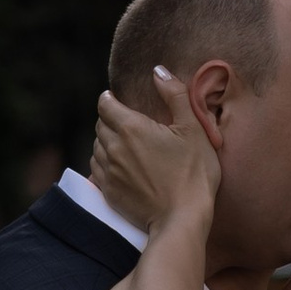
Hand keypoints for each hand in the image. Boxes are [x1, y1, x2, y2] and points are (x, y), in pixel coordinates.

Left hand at [89, 76, 219, 238]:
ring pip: (97, 146)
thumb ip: (175, 94)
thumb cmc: (193, 173)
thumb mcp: (193, 129)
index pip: (105, 104)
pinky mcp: (108, 191)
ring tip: (126, 144)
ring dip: (107, 141)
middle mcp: (113, 147)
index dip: (110, 99)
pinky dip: (105, 163)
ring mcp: (108, 171)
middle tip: (127, 122)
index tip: (117, 100)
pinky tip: (121, 166)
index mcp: (131, 127)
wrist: (183, 219)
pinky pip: (97, 169)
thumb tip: (159, 70)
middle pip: (100, 124)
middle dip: (110, 119)